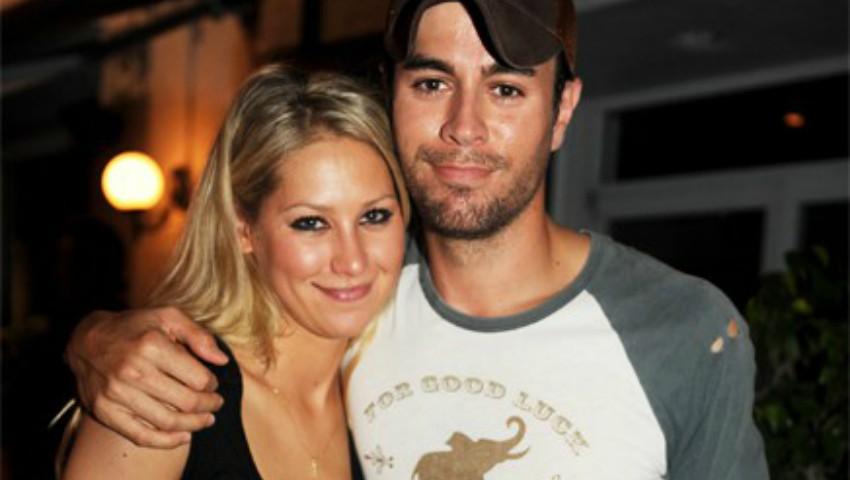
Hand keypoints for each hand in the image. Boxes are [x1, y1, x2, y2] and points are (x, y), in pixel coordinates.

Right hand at [65, 307, 227, 447]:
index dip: (212, 384)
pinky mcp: (105, 411)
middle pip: (186, 402)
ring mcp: (117, 394)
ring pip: (167, 421)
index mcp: (152, 346)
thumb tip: (221, 360)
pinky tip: (184, 436)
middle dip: (208, 405)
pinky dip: (167, 442)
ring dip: (194, 425)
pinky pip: (140, 436)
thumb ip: (198, 335)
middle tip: (215, 404)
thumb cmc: (135, 327)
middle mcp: (133, 371)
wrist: (86, 341)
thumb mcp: (168, 316)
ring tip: (205, 420)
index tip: (213, 384)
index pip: (197, 378)